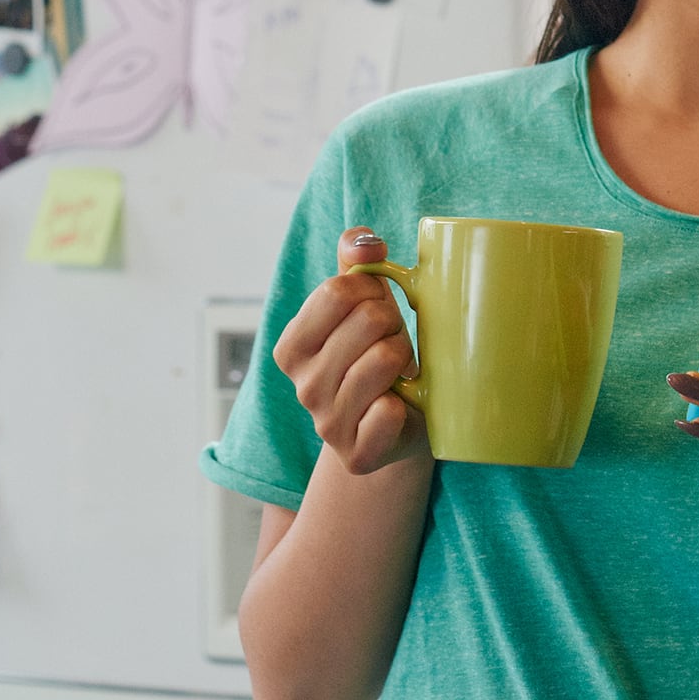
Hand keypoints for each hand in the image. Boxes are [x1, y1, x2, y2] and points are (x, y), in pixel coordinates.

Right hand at [272, 227, 425, 474]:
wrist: (402, 422)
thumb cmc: (379, 352)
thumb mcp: (364, 302)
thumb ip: (356, 261)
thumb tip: (367, 244)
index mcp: (292, 347)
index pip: (338, 290)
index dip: (373, 290)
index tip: (378, 308)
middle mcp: (302, 387)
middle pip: (366, 320)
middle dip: (394, 322)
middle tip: (393, 342)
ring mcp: (326, 424)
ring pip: (383, 360)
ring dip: (405, 357)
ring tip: (400, 370)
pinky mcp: (356, 454)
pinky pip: (389, 411)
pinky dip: (406, 402)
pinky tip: (401, 405)